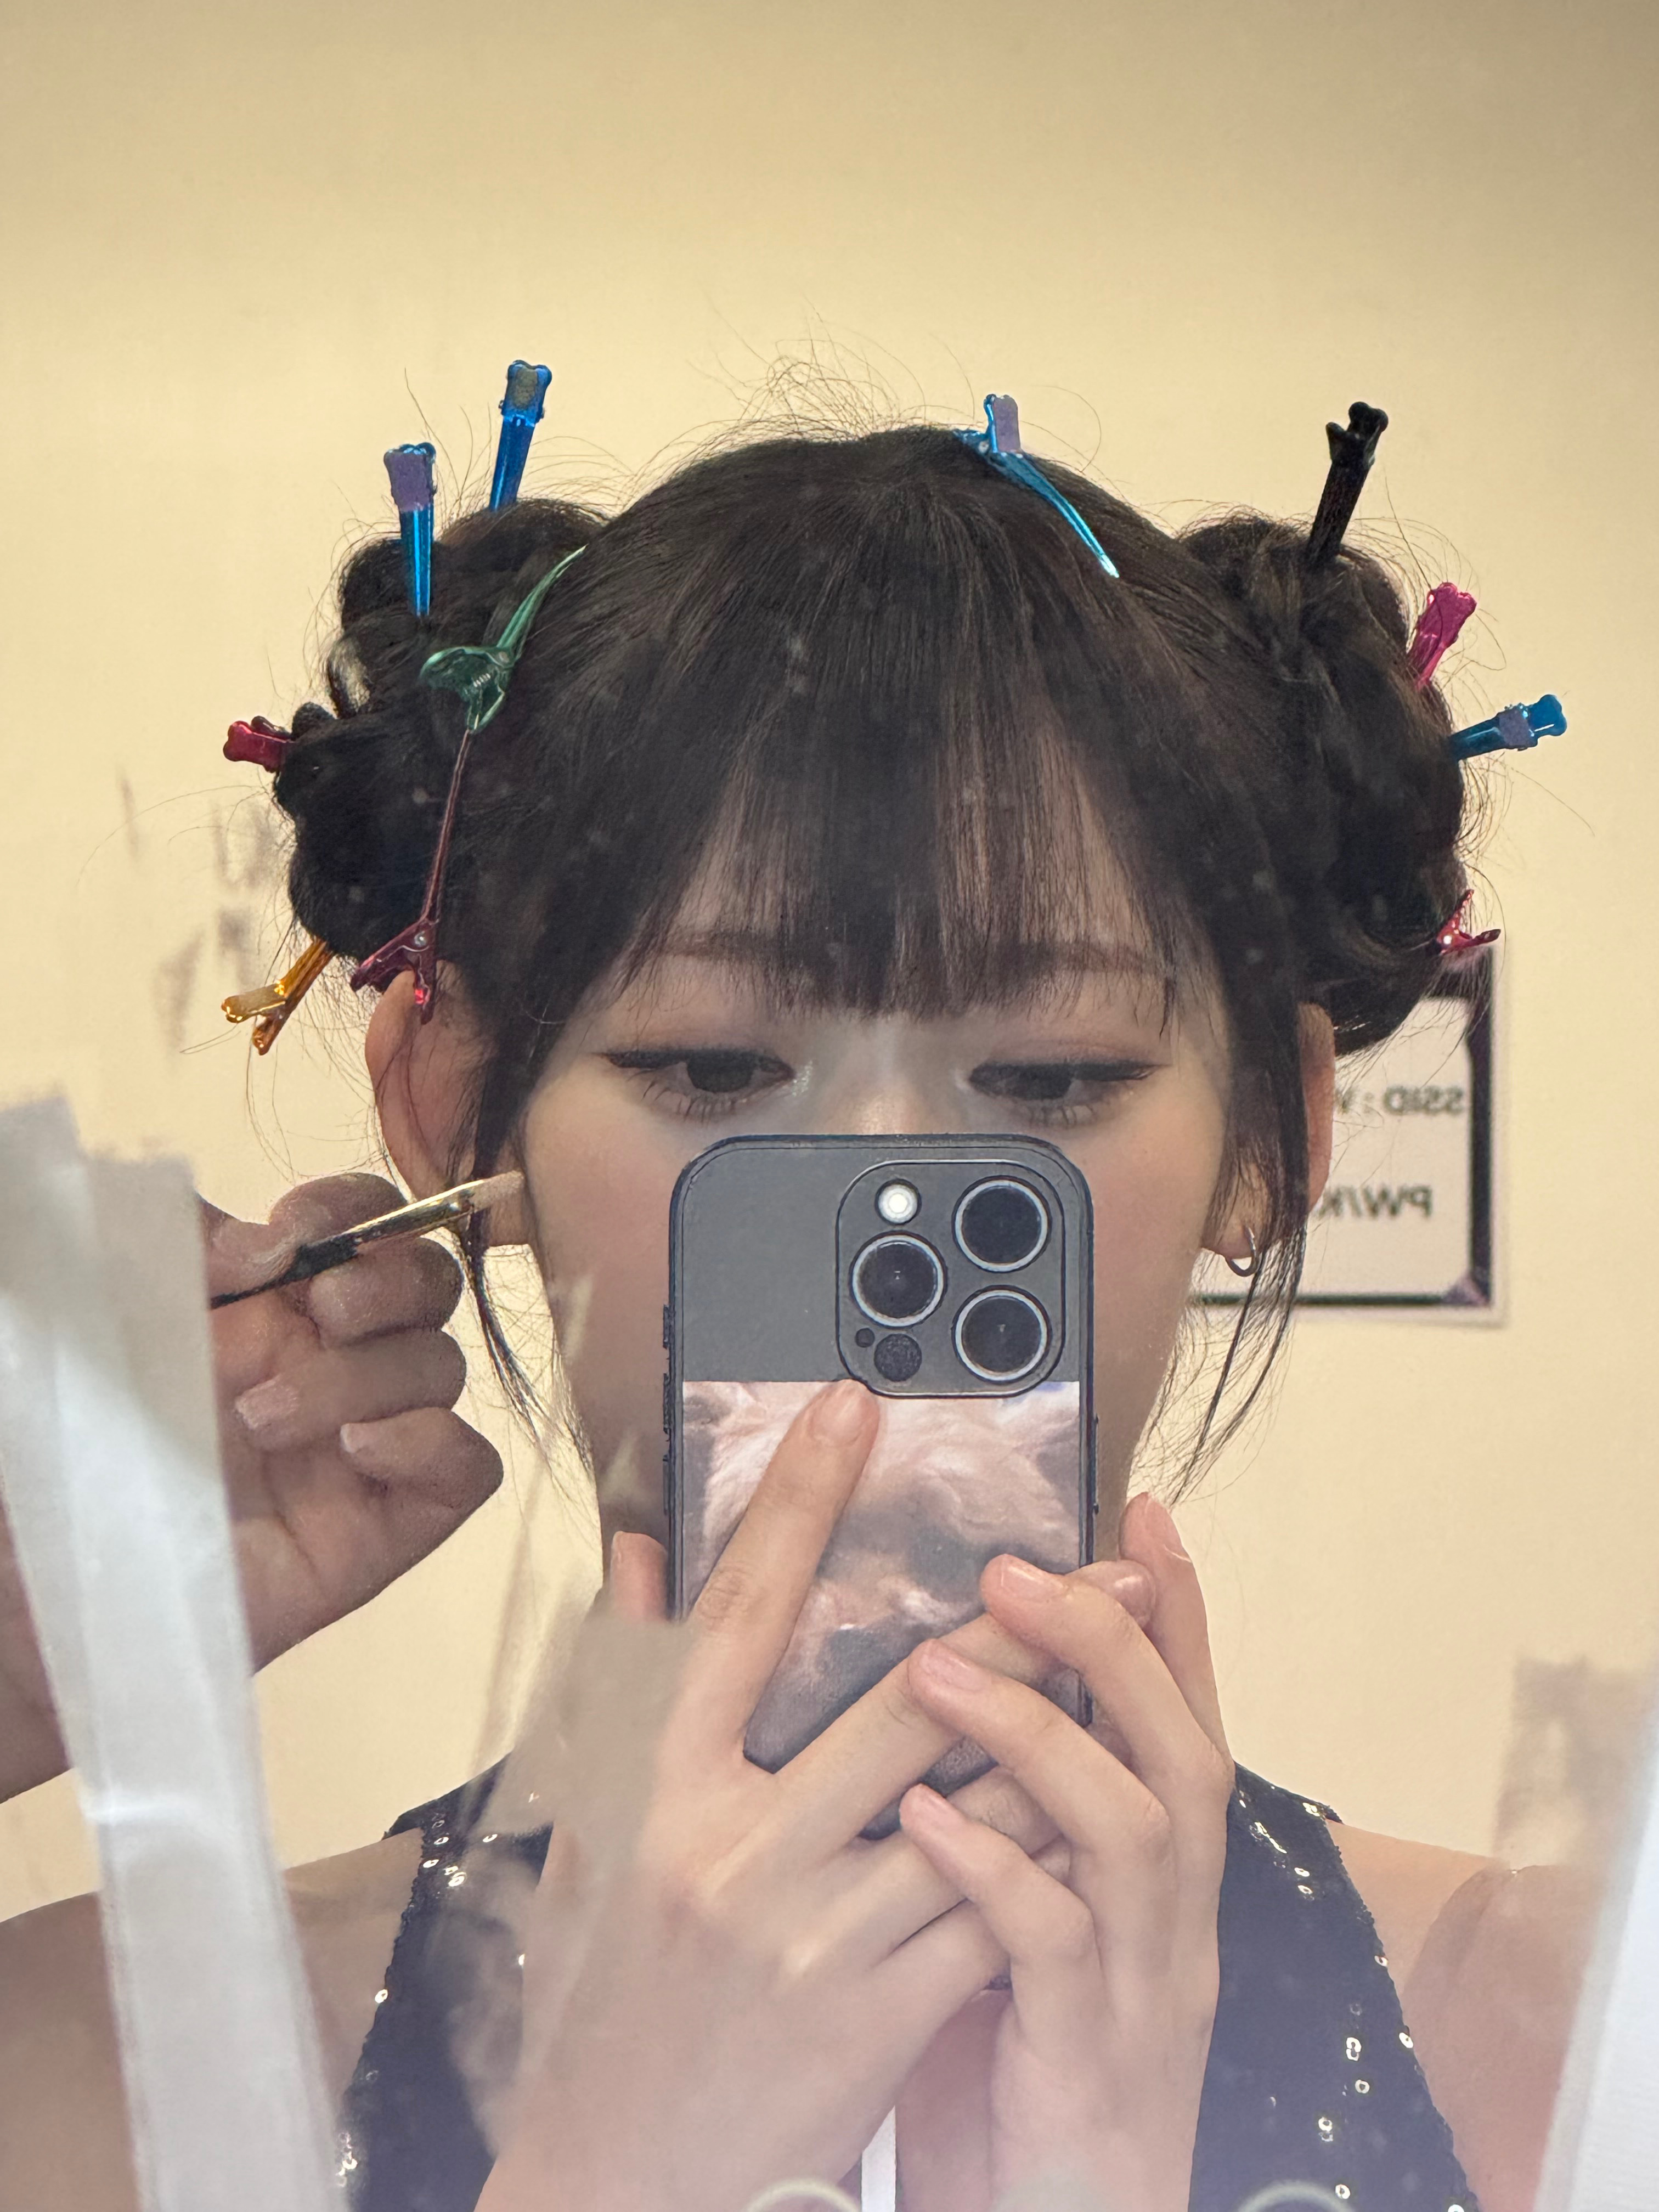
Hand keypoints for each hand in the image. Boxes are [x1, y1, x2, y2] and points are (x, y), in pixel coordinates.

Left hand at [0, 1173, 499, 1801]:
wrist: (37, 1593)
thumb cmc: (63, 1452)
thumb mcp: (107, 1317)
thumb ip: (179, 1249)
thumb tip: (268, 1242)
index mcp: (270, 1304)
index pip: (365, 1222)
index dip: (354, 1210)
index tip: (295, 1230)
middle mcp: (326, 1365)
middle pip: (429, 1286)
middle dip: (388, 1280)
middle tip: (321, 1310)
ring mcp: (357, 1447)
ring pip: (440, 1368)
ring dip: (368, 1373)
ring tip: (265, 1419)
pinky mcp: (378, 1529)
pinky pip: (467, 1469)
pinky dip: (432, 1440)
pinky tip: (357, 1449)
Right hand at [485, 1382, 1141, 2211]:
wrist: (615, 2185)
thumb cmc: (604, 2003)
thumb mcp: (592, 1839)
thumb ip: (621, 1686)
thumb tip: (639, 1553)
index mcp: (661, 1795)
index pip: (738, 1615)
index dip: (798, 1501)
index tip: (855, 1412)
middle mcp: (740, 1853)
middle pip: (899, 1703)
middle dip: (1015, 1628)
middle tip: (1101, 1567)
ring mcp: (819, 1938)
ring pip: (974, 1805)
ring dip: (1066, 1731)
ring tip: (1137, 1669)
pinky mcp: (882, 2017)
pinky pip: (992, 1908)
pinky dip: (1049, 1847)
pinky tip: (1104, 1801)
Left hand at [898, 1494, 1231, 2211]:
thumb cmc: (1016, 2059)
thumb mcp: (1020, 1913)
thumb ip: (1002, 1809)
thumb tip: (928, 1685)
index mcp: (1157, 1874)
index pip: (1182, 1713)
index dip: (1175, 1611)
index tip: (1137, 1509)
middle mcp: (1171, 1918)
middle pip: (1180, 1752)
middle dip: (1109, 1645)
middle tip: (1016, 1566)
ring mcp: (1139, 1988)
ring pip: (1134, 1834)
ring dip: (1041, 1738)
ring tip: (939, 1664)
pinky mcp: (1084, 2059)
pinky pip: (1052, 1949)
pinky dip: (995, 1869)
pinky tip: (925, 1814)